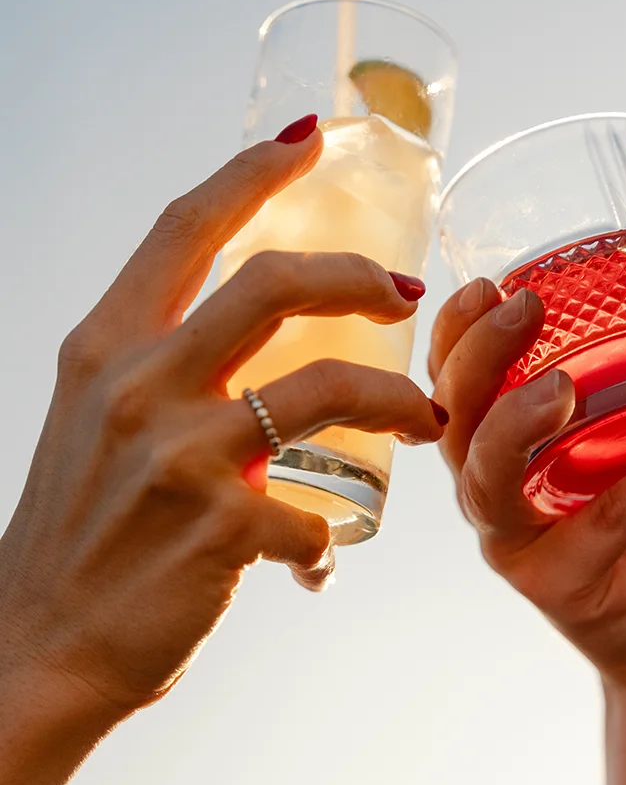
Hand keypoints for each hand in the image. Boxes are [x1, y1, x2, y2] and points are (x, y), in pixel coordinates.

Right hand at [0, 123, 444, 716]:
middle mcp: (138, 384)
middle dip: (358, 276)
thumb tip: (249, 350)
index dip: (252, 171)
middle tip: (406, 290)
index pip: (185, 228)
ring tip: (425, 420)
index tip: (308, 139)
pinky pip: (316, 518)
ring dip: (397, 400)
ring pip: (331, 387)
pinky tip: (316, 564)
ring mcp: (181, 453)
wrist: (40, 645)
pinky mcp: (222, 527)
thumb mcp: (95, 421)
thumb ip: (159, 371)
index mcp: (105, 348)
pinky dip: (325, 543)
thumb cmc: (79, 529)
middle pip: (274, 282)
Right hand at [430, 279, 625, 686]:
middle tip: (524, 309)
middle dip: (476, 359)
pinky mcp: (556, 582)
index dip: (454, 332)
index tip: (489, 285)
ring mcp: (512, 541)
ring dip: (514, 425)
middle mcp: (486, 490)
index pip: (449, 381)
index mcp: (493, 445)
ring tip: (562, 387)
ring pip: (487, 480)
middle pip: (453, 421)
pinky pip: (604, 522)